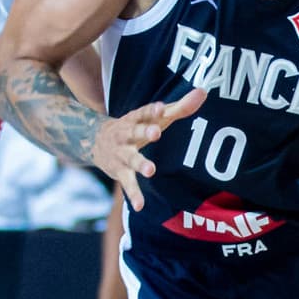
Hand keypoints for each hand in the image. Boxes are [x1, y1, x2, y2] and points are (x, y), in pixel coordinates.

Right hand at [91, 87, 205, 210]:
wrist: (95, 140)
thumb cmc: (136, 127)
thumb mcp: (154, 117)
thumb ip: (179, 107)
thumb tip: (203, 92)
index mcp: (135, 119)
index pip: (144, 112)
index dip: (152, 111)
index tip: (162, 108)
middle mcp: (126, 134)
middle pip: (135, 132)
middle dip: (144, 132)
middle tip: (156, 134)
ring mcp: (122, 154)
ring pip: (131, 158)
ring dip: (140, 164)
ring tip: (150, 170)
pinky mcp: (119, 171)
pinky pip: (127, 183)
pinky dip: (133, 194)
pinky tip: (140, 206)